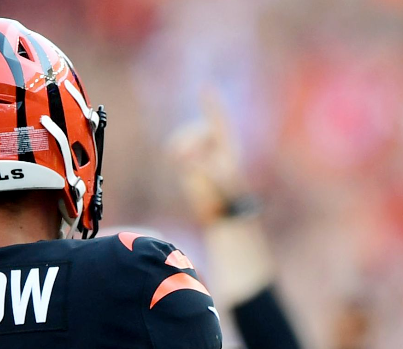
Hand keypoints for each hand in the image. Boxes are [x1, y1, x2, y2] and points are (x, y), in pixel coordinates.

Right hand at [167, 91, 249, 227]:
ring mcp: (201, 149)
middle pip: (196, 130)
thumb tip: (183, 160)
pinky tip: (179, 163)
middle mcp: (213, 142)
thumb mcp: (217, 179)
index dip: (211, 103)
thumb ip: (201, 167)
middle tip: (187, 159)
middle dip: (190, 142)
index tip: (206, 87)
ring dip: (183, 148)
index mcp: (227, 144)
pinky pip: (175, 147)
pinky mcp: (189, 158)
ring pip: (183, 138)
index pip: (218, 119)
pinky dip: (174, 153)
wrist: (221, 207)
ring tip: (185, 164)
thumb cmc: (226, 193)